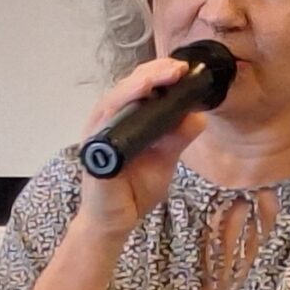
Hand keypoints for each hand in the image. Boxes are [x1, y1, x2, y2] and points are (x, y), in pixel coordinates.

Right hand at [71, 56, 211, 239]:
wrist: (114, 221)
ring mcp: (96, 136)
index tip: (183, 68)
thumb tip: (197, 115)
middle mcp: (106, 123)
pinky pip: (104, 126)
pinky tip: (137, 102)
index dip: (159, 74)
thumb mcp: (164, 159)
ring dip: (136, 85)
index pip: (139, 87)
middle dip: (152, 73)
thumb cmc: (133, 190)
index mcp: (123, 120)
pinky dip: (119, 110)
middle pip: (125, 87)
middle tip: (177, 68)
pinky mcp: (93, 152)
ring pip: (112, 99)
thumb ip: (178, 137)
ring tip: (159, 77)